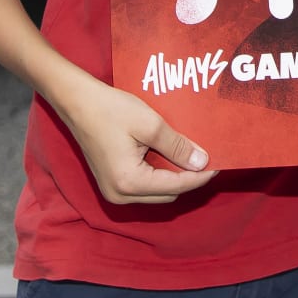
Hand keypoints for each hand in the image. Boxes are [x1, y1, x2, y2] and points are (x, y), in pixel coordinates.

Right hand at [54, 77, 217, 203]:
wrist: (77, 102)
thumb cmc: (111, 110)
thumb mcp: (151, 125)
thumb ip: (178, 146)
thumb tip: (202, 162)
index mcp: (129, 182)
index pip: (176, 186)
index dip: (200, 176)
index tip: (220, 163)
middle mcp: (120, 195)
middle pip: (167, 194)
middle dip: (188, 178)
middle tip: (207, 158)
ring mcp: (113, 192)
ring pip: (156, 192)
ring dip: (174, 178)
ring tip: (191, 156)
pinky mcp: (111, 183)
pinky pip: (144, 186)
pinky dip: (160, 175)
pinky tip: (170, 157)